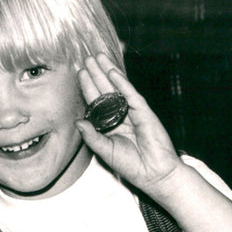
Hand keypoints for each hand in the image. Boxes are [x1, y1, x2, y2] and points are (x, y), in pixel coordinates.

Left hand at [77, 54, 182, 198]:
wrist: (153, 174)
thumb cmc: (130, 165)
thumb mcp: (105, 150)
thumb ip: (91, 136)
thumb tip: (77, 121)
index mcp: (109, 124)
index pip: (96, 102)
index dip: (88, 87)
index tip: (79, 73)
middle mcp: (120, 115)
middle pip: (105, 90)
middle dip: (96, 74)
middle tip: (86, 58)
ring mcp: (133, 113)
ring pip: (118, 88)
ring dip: (107, 72)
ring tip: (97, 57)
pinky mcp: (145, 113)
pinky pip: (131, 95)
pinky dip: (122, 84)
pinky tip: (113, 72)